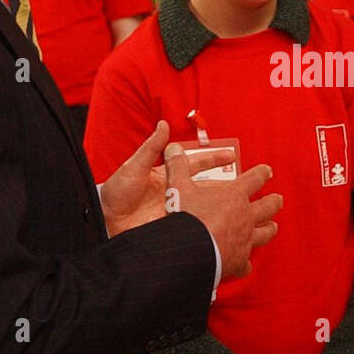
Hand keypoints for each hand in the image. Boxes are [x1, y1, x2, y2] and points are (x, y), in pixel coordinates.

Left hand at [99, 121, 235, 235]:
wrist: (104, 222)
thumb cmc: (114, 193)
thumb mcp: (133, 167)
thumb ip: (151, 148)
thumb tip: (163, 124)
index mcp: (167, 177)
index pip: (196, 164)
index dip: (214, 158)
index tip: (232, 156)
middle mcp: (175, 194)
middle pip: (207, 187)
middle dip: (227, 184)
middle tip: (249, 182)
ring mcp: (177, 212)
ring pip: (206, 207)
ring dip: (223, 206)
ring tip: (244, 205)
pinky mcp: (175, 228)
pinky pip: (197, 226)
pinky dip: (210, 226)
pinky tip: (225, 226)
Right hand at [163, 143, 281, 280]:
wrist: (190, 251)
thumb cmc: (187, 217)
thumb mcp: (179, 187)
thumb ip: (178, 166)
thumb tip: (173, 148)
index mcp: (234, 195)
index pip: (255, 179)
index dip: (262, 173)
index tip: (267, 171)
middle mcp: (246, 216)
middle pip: (268, 206)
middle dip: (274, 201)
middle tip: (278, 199)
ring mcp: (246, 239)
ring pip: (265, 233)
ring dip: (269, 229)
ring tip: (272, 226)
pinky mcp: (239, 260)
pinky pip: (247, 263)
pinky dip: (245, 262)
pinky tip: (244, 264)